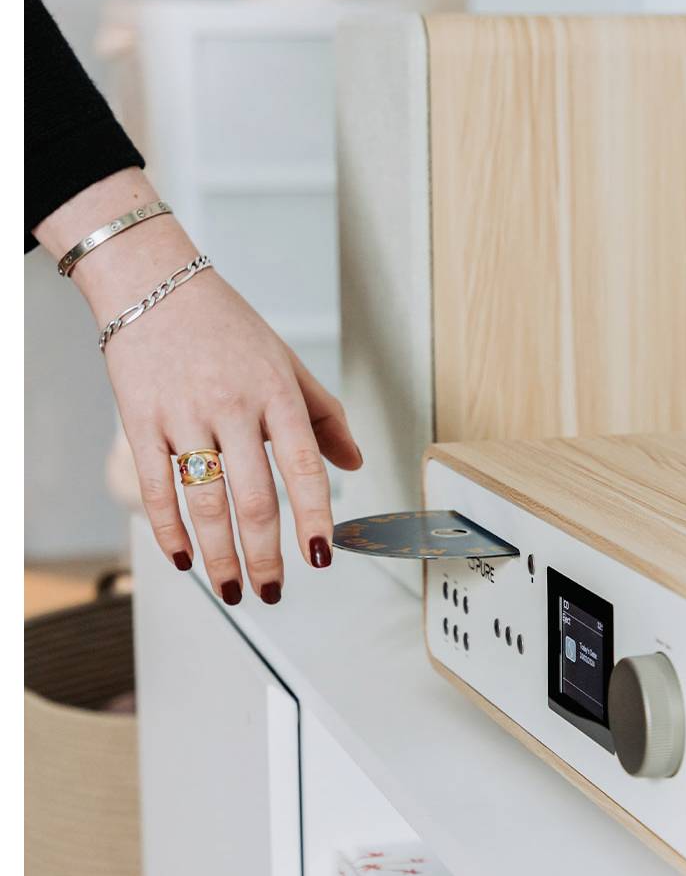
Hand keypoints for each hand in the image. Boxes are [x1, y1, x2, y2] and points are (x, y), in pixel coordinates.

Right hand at [36, 170, 362, 603]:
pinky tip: (185, 559)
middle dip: (265, 556)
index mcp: (276, 393)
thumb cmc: (227, 327)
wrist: (154, 284)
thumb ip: (323, 416)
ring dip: (220, 555)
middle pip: (254, 497)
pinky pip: (157, 488)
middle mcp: (233, 406)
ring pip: (205, 502)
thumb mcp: (286, 363)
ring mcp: (184, 415)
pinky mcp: (141, 421)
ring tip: (232, 589)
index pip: (304, 467)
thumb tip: (354, 464)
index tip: (321, 557)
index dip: (315, 518)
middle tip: (272, 592)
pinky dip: (170, 531)